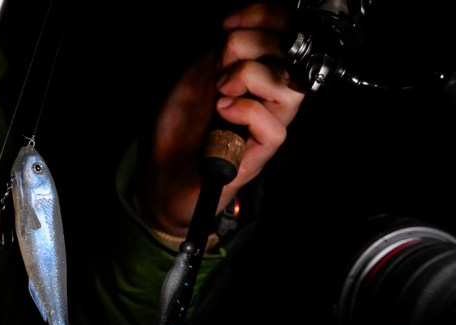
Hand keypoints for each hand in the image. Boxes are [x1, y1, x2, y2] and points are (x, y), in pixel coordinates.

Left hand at [139, 2, 305, 240]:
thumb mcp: (197, 74)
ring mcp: (264, 129)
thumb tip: (242, 32)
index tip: (231, 22)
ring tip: (222, 87)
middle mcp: (267, 102)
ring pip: (290, 93)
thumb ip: (223, 52)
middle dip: (256, 44)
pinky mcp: (257, 157)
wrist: (163, 173)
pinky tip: (223, 112)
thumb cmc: (180, 128)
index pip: (285, 40)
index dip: (267, 20)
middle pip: (293, 61)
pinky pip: (274, 130)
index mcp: (258, 77)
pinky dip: (247, 112)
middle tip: (222, 60)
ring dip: (252, 77)